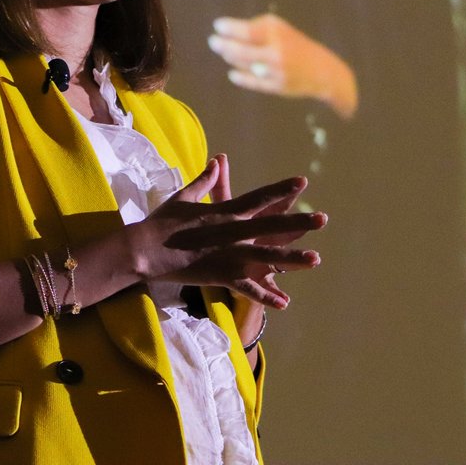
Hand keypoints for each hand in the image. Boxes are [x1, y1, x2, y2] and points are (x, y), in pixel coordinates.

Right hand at [127, 158, 326, 309]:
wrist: (144, 248)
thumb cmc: (161, 222)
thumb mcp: (183, 197)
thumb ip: (204, 182)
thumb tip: (216, 163)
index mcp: (223, 211)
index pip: (258, 198)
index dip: (280, 190)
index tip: (301, 183)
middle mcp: (231, 230)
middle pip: (270, 225)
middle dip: (298, 222)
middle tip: (322, 218)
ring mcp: (227, 253)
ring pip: (267, 256)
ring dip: (292, 258)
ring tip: (316, 259)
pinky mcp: (220, 274)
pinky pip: (248, 287)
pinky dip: (266, 295)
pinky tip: (284, 302)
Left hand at [209, 13, 357, 119]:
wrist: (323, 71)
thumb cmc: (295, 45)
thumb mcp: (280, 29)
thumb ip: (256, 27)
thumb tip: (228, 30)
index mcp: (277, 34)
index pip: (247, 31)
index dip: (229, 28)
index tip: (218, 25)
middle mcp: (276, 52)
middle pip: (240, 50)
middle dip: (223, 44)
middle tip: (213, 41)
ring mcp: (275, 71)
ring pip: (244, 65)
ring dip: (230, 57)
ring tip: (225, 52)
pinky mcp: (276, 87)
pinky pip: (252, 82)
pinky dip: (240, 77)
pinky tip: (233, 73)